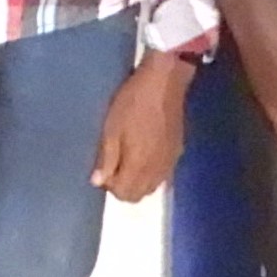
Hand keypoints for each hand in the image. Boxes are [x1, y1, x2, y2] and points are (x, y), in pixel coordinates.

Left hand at [91, 49, 193, 200]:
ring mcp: (170, 161)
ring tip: (127, 157)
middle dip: (123, 186)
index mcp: (139, 166)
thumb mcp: (112, 129)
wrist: (164, 82)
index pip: (124, 194)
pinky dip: (151, 172)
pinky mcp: (178, 151)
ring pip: (153, 186)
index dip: (110, 186)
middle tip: (113, 164)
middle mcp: (158, 170)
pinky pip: (163, 174)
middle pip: (139, 195)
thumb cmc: (133, 103)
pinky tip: (144, 152)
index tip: (103, 168)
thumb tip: (98, 183)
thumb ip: (107, 159)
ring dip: (138, 180)